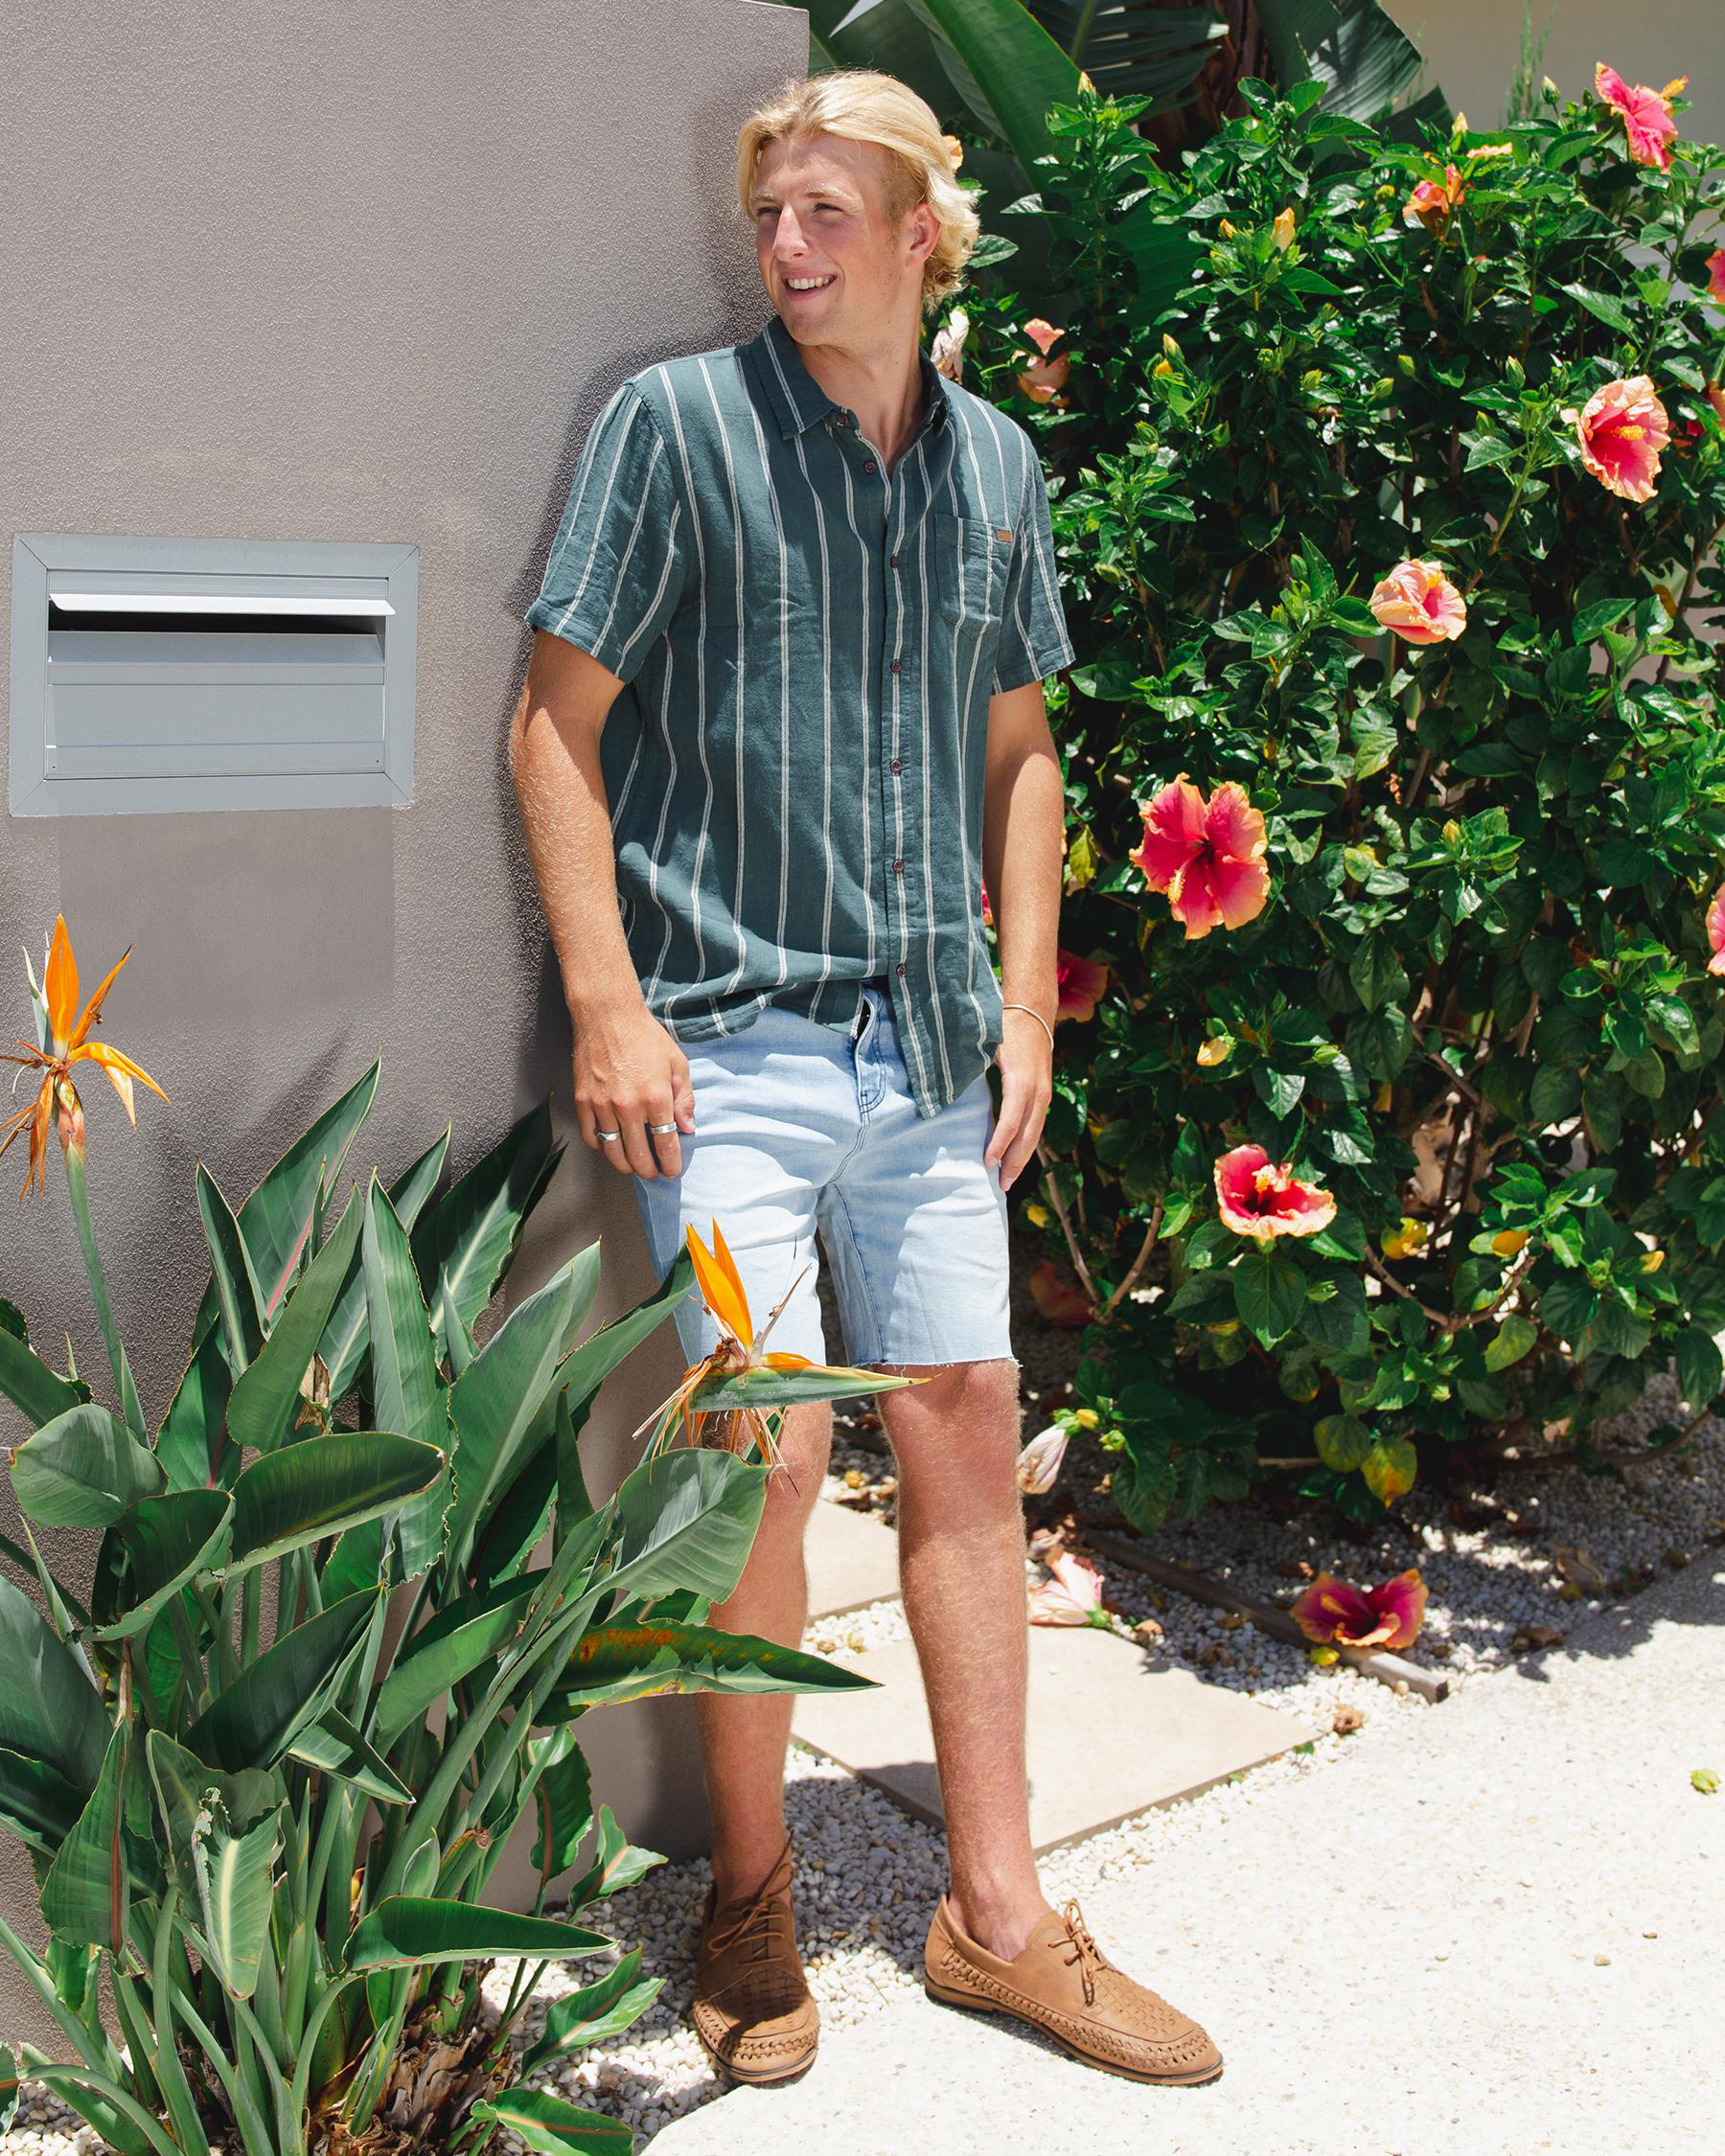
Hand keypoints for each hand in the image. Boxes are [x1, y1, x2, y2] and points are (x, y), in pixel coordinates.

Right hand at [572, 1003, 694, 1178]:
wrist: (608, 1015)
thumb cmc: (646, 1037)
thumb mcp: (677, 1063)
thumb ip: (685, 1099)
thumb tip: (687, 1128)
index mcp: (656, 1097)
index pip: (665, 1144)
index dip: (670, 1163)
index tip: (672, 1171)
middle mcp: (628, 1106)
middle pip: (638, 1155)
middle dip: (649, 1170)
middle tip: (653, 1173)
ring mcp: (602, 1105)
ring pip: (613, 1151)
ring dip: (625, 1165)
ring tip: (633, 1166)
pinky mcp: (583, 1101)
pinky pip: (591, 1136)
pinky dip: (601, 1147)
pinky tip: (611, 1146)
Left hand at [985, 1008, 1052, 1191]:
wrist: (1034, 1013)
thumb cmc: (1004, 1027)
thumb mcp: (986, 1045)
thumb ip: (970, 1069)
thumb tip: (946, 1091)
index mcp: (1021, 1080)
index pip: (1011, 1121)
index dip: (999, 1144)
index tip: (987, 1162)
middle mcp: (1038, 1091)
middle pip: (1027, 1136)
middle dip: (1014, 1163)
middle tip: (1001, 1186)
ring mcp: (1044, 1094)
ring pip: (1035, 1134)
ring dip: (1022, 1159)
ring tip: (1009, 1180)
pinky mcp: (1044, 1095)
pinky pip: (1036, 1126)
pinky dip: (1026, 1145)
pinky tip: (1016, 1159)